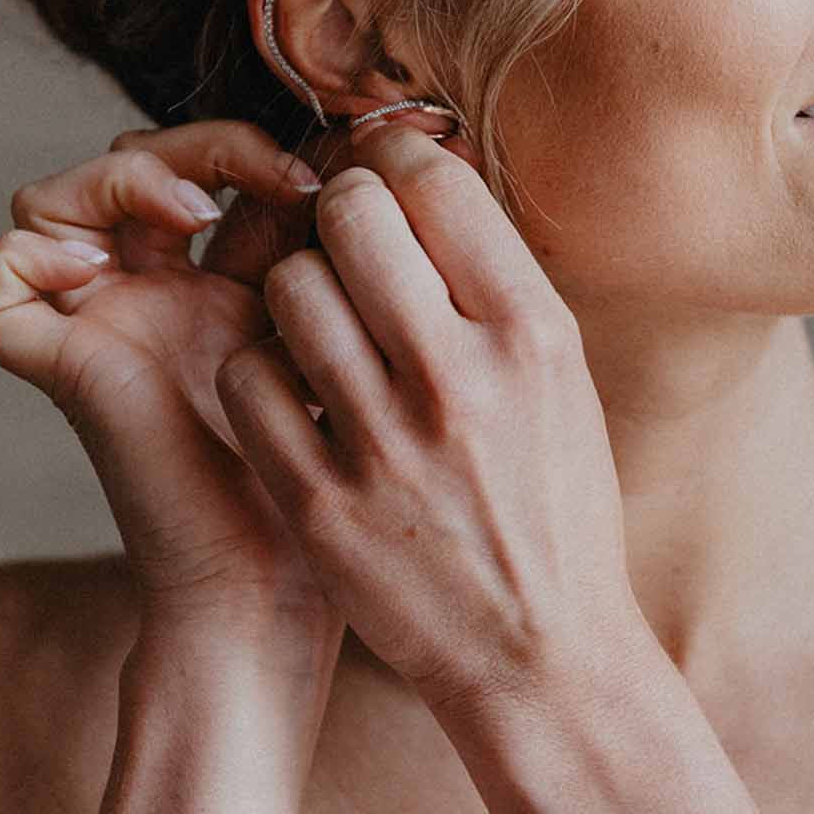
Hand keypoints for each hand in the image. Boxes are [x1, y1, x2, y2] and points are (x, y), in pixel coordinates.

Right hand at [0, 120, 341, 658]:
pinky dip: (32, 256)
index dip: (249, 146)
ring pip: (51, 201)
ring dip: (120, 180)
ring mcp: (98, 328)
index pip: (200, 164)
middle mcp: (148, 294)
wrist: (285, 572)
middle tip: (272, 180)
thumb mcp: (336, 326)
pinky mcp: (59, 370)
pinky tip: (101, 269)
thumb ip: (323, 248)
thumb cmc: (332, 465)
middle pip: (126, 163)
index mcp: (215, 279)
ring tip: (193, 218)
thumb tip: (352, 156)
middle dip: (197, 145)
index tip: (326, 179)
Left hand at [212, 121, 640, 717]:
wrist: (541, 656)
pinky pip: (249, 378)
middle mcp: (457, 377)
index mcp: (531, 335)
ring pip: (287, 288)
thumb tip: (426, 176)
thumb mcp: (564, 381)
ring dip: (295, 287)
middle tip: (342, 238)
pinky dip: (262, 369)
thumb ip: (497, 284)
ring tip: (318, 318)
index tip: (384, 172)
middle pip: (349, 215)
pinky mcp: (318, 501)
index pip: (433, 181)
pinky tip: (294, 388)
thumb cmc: (555, 505)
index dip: (394, 157)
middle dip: (337, 210)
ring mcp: (381, 442)